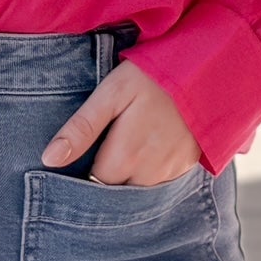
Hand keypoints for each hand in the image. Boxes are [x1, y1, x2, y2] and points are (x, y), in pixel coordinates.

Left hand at [41, 60, 202, 184]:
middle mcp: (149, 175)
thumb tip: (50, 159)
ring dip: (128, 174)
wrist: (211, 70)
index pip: (92, 184)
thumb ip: (82, 128)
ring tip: (125, 141)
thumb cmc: (153, 76)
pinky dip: (150, 170)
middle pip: (115, 190)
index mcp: (124, 158)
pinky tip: (148, 145)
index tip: (82, 151)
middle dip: (105, 174)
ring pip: (138, 188)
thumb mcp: (111, 94)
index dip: (82, 169)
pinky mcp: (188, 166)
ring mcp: (172, 173)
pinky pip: (160, 181)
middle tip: (103, 143)